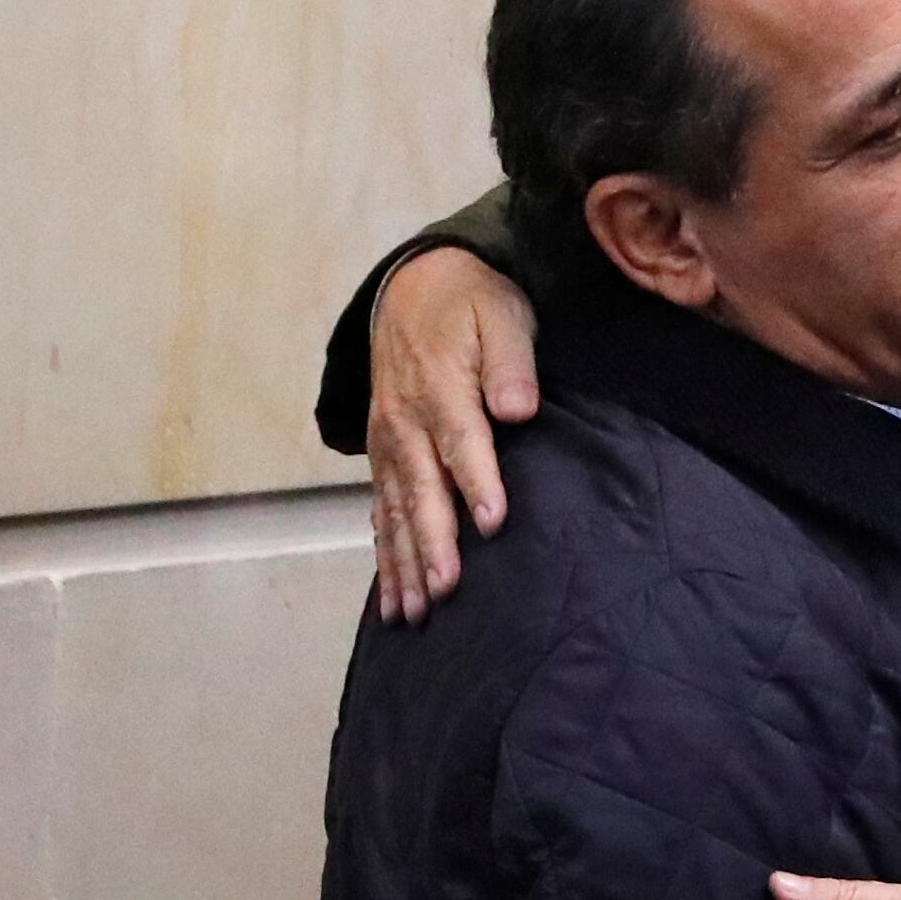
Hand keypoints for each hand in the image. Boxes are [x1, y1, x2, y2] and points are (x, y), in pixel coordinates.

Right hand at [369, 247, 537, 622]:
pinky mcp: (383, 457)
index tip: (494, 522)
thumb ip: (511, 362)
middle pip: (422, 489)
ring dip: (404, 563)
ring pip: (396, 511)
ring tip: (415, 613)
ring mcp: (389, 443)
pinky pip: (381, 513)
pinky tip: (392, 600)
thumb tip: (519, 407)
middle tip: (446, 589)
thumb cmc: (471, 304)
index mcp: (438, 387)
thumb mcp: (502, 314)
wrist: (414, 287)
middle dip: (432, 542)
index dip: (478, 482)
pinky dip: (386, 558)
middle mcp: (405, 423)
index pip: (461, 440)